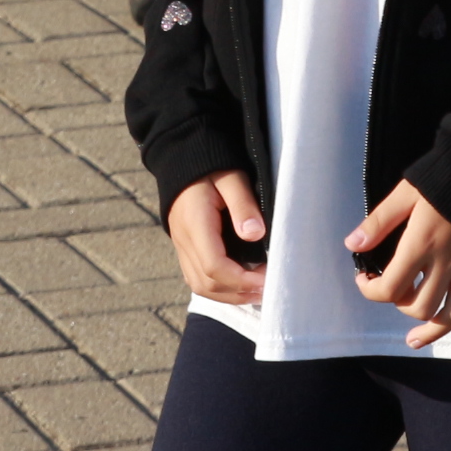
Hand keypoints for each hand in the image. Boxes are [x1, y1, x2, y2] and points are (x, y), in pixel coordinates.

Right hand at [165, 170, 266, 303]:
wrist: (183, 156)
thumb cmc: (212, 164)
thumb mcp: (231, 177)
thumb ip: (243, 204)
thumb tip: (256, 234)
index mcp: (195, 223)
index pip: (213, 265)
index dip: (241, 279)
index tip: (267, 280)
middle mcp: (184, 239)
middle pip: (206, 283)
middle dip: (238, 292)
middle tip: (268, 289)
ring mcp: (182, 245)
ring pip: (200, 285)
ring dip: (229, 295)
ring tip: (257, 292)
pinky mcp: (185, 247)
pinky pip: (197, 278)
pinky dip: (219, 288)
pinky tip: (240, 284)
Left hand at [348, 182, 450, 346]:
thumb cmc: (444, 175)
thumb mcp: (405, 193)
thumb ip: (379, 222)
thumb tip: (352, 245)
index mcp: (421, 244)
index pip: (390, 287)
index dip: (370, 291)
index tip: (364, 280)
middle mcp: (448, 262)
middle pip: (420, 306)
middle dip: (401, 306)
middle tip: (396, 293)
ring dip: (434, 330)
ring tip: (416, 338)